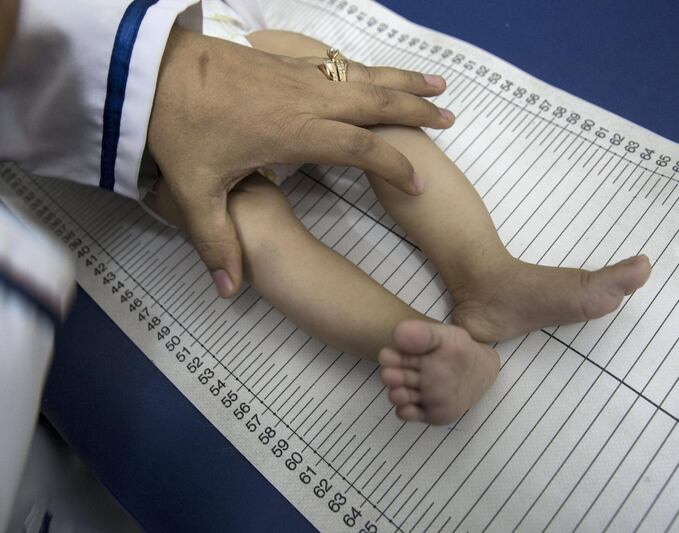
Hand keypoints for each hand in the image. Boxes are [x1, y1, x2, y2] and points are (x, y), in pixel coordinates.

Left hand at [147, 27, 451, 297]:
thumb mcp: (193, 189)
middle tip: (451, 116)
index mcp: (295, 133)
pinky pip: (341, 64)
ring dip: (402, 81)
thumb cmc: (176, 126)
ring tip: (437, 83)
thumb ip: (216, 240)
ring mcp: (298, 76)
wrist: (149, 65)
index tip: (419, 182)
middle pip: (375, 102)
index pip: (360, 148)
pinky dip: (369, 69)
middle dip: (416, 109)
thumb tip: (229, 290)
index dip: (393, 165)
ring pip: (364, 75)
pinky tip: (378, 73)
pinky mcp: (286, 62)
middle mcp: (307, 100)